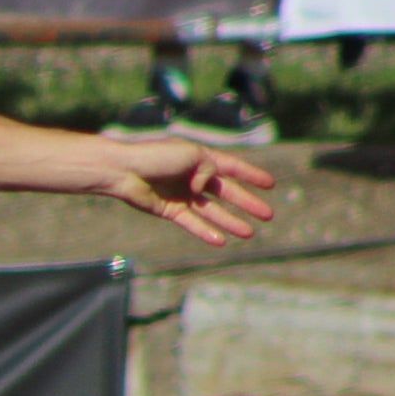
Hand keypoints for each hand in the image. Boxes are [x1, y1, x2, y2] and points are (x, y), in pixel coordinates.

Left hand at [102, 142, 275, 245]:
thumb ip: (207, 170)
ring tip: (249, 234)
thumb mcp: (190, 155)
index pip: (231, 166)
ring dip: (230, 221)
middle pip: (225, 192)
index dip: (251, 175)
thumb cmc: (155, 157)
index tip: (271, 185)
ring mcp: (181, 194)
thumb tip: (206, 189)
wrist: (123, 170)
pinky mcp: (168, 210)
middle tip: (268, 215)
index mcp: (199, 158)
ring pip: (211, 211)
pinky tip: (221, 240)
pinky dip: (205, 231)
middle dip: (247, 203)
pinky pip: (191, 222)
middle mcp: (192, 176)